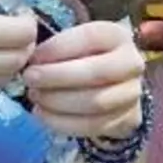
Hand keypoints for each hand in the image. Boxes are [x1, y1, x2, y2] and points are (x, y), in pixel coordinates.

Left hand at [22, 22, 144, 138]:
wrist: (112, 86)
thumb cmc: (83, 58)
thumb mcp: (73, 43)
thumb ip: (56, 47)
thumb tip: (29, 60)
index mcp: (117, 35)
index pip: (89, 38)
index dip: (58, 49)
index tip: (32, 58)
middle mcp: (132, 62)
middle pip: (96, 73)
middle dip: (57, 77)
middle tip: (29, 79)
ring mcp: (133, 93)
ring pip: (95, 103)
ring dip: (58, 102)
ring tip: (35, 97)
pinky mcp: (127, 119)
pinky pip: (94, 126)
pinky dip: (63, 123)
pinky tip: (43, 114)